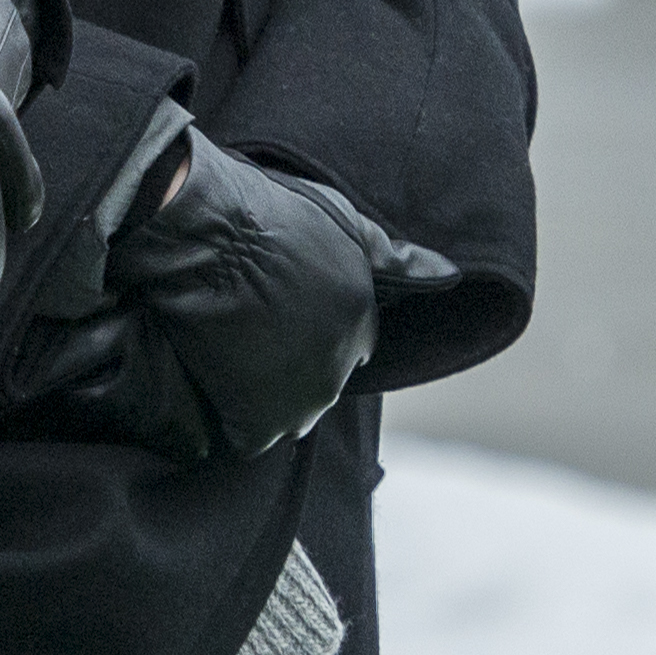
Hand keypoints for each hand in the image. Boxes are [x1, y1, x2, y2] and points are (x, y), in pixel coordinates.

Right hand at [91, 134, 449, 460]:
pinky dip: (234, 420)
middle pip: (323, 382)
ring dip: (267, 396)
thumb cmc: (267, 217)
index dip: (319, 331)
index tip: (289, 318)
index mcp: (364, 319)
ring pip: (291, 415)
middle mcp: (341, 365)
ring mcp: (300, 397)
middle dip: (296, 365)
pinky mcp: (256, 420)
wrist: (206, 238)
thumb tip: (449, 275)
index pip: (356, 346)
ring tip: (234, 362)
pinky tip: (218, 389)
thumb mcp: (343, 222)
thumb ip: (395, 258)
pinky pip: (249, 437)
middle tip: (254, 337)